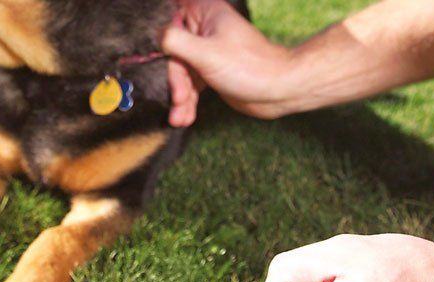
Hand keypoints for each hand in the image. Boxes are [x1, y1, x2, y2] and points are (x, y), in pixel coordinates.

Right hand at [163, 0, 296, 126]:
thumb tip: (157, 36)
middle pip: (172, 52)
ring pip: (180, 72)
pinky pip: (190, 84)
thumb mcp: (206, 53)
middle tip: (179, 98)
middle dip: (175, 80)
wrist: (277, 91)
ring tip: (180, 116)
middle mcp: (204, 28)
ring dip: (180, 96)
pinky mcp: (210, 70)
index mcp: (204, 12)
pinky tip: (185, 117)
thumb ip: (175, 42)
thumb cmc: (250, 67)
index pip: (168, 19)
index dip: (161, 41)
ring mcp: (207, 50)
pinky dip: (187, 101)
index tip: (155, 60)